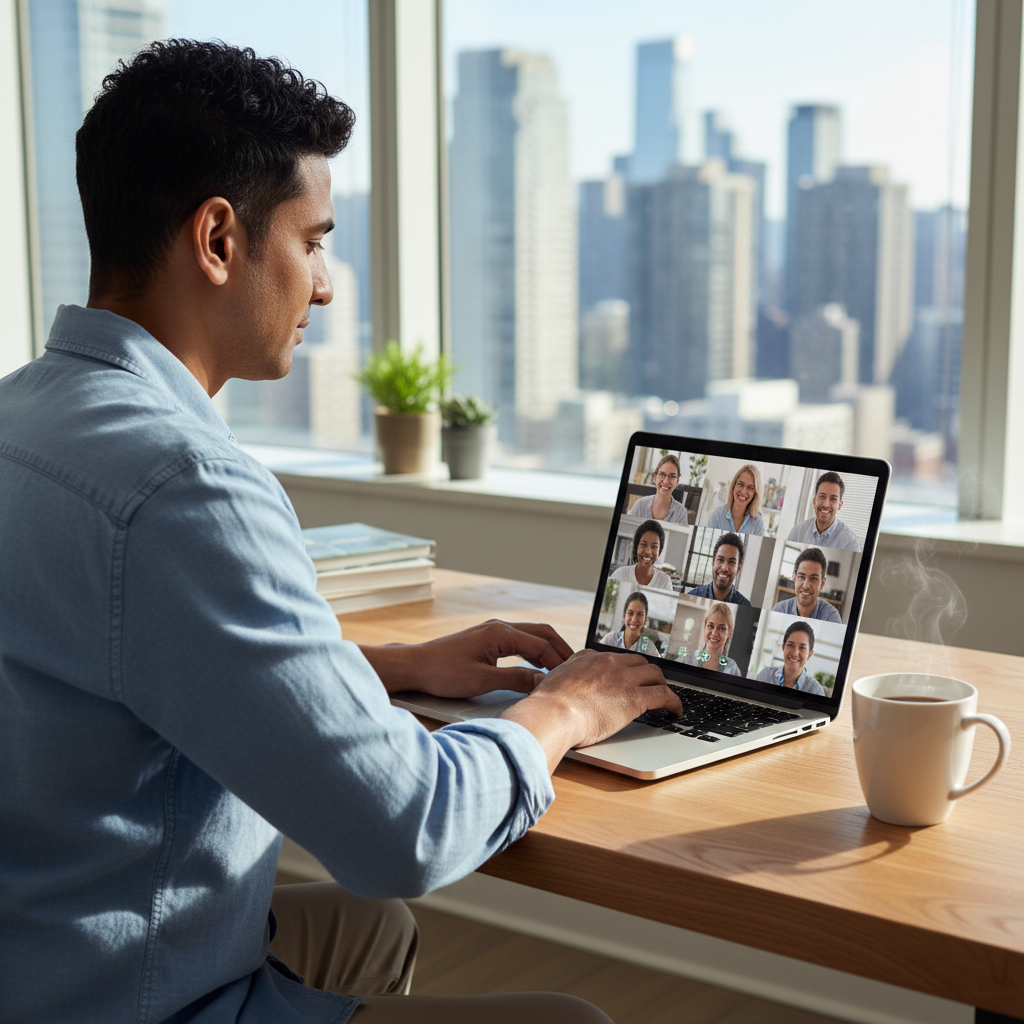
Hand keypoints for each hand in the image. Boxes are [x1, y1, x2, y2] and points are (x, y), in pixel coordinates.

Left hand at [359, 619, 573, 697]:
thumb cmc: (443, 673)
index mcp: (500, 633)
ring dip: (549, 648)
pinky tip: (539, 664)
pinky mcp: (488, 639)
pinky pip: (520, 640)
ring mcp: (493, 631)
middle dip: (561, 649)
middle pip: (541, 633)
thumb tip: (543, 683)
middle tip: (577, 668)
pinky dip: (535, 650)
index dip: (559, 661)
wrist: (416, 666)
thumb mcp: (482, 681)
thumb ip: (515, 680)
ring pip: (531, 635)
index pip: (541, 645)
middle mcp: (499, 627)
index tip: (574, 676)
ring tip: (564, 667)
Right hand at [499, 649, 681, 772]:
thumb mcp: (547, 686)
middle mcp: (607, 662)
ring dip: (661, 684)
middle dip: (645, 672)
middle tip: (649, 684)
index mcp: (586, 658)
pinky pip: (664, 695)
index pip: (611, 658)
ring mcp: (622, 678)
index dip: (621, 668)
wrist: (551, 714)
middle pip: (637, 661)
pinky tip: (675, 711)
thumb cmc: (545, 708)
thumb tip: (546, 690)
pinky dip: (674, 702)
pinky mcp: (635, 697)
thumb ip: (555, 684)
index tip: (624, 677)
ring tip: (664, 697)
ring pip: (654, 674)